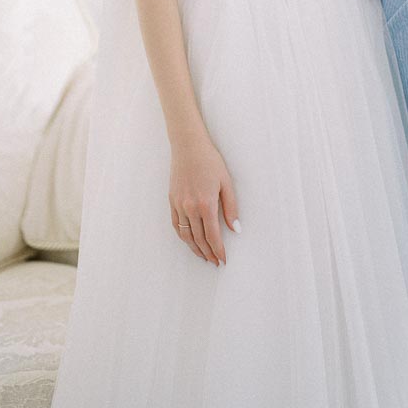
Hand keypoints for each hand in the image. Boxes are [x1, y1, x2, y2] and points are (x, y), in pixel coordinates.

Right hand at [169, 131, 240, 264]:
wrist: (188, 146)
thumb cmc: (210, 161)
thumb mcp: (226, 182)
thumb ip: (231, 207)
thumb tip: (236, 229)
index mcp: (206, 204)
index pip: (212, 236)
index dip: (218, 250)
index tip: (223, 259)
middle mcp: (190, 208)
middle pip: (199, 239)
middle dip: (208, 253)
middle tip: (215, 261)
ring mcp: (178, 205)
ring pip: (186, 235)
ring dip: (195, 249)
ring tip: (203, 256)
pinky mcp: (171, 201)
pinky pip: (176, 225)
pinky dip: (183, 237)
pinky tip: (189, 241)